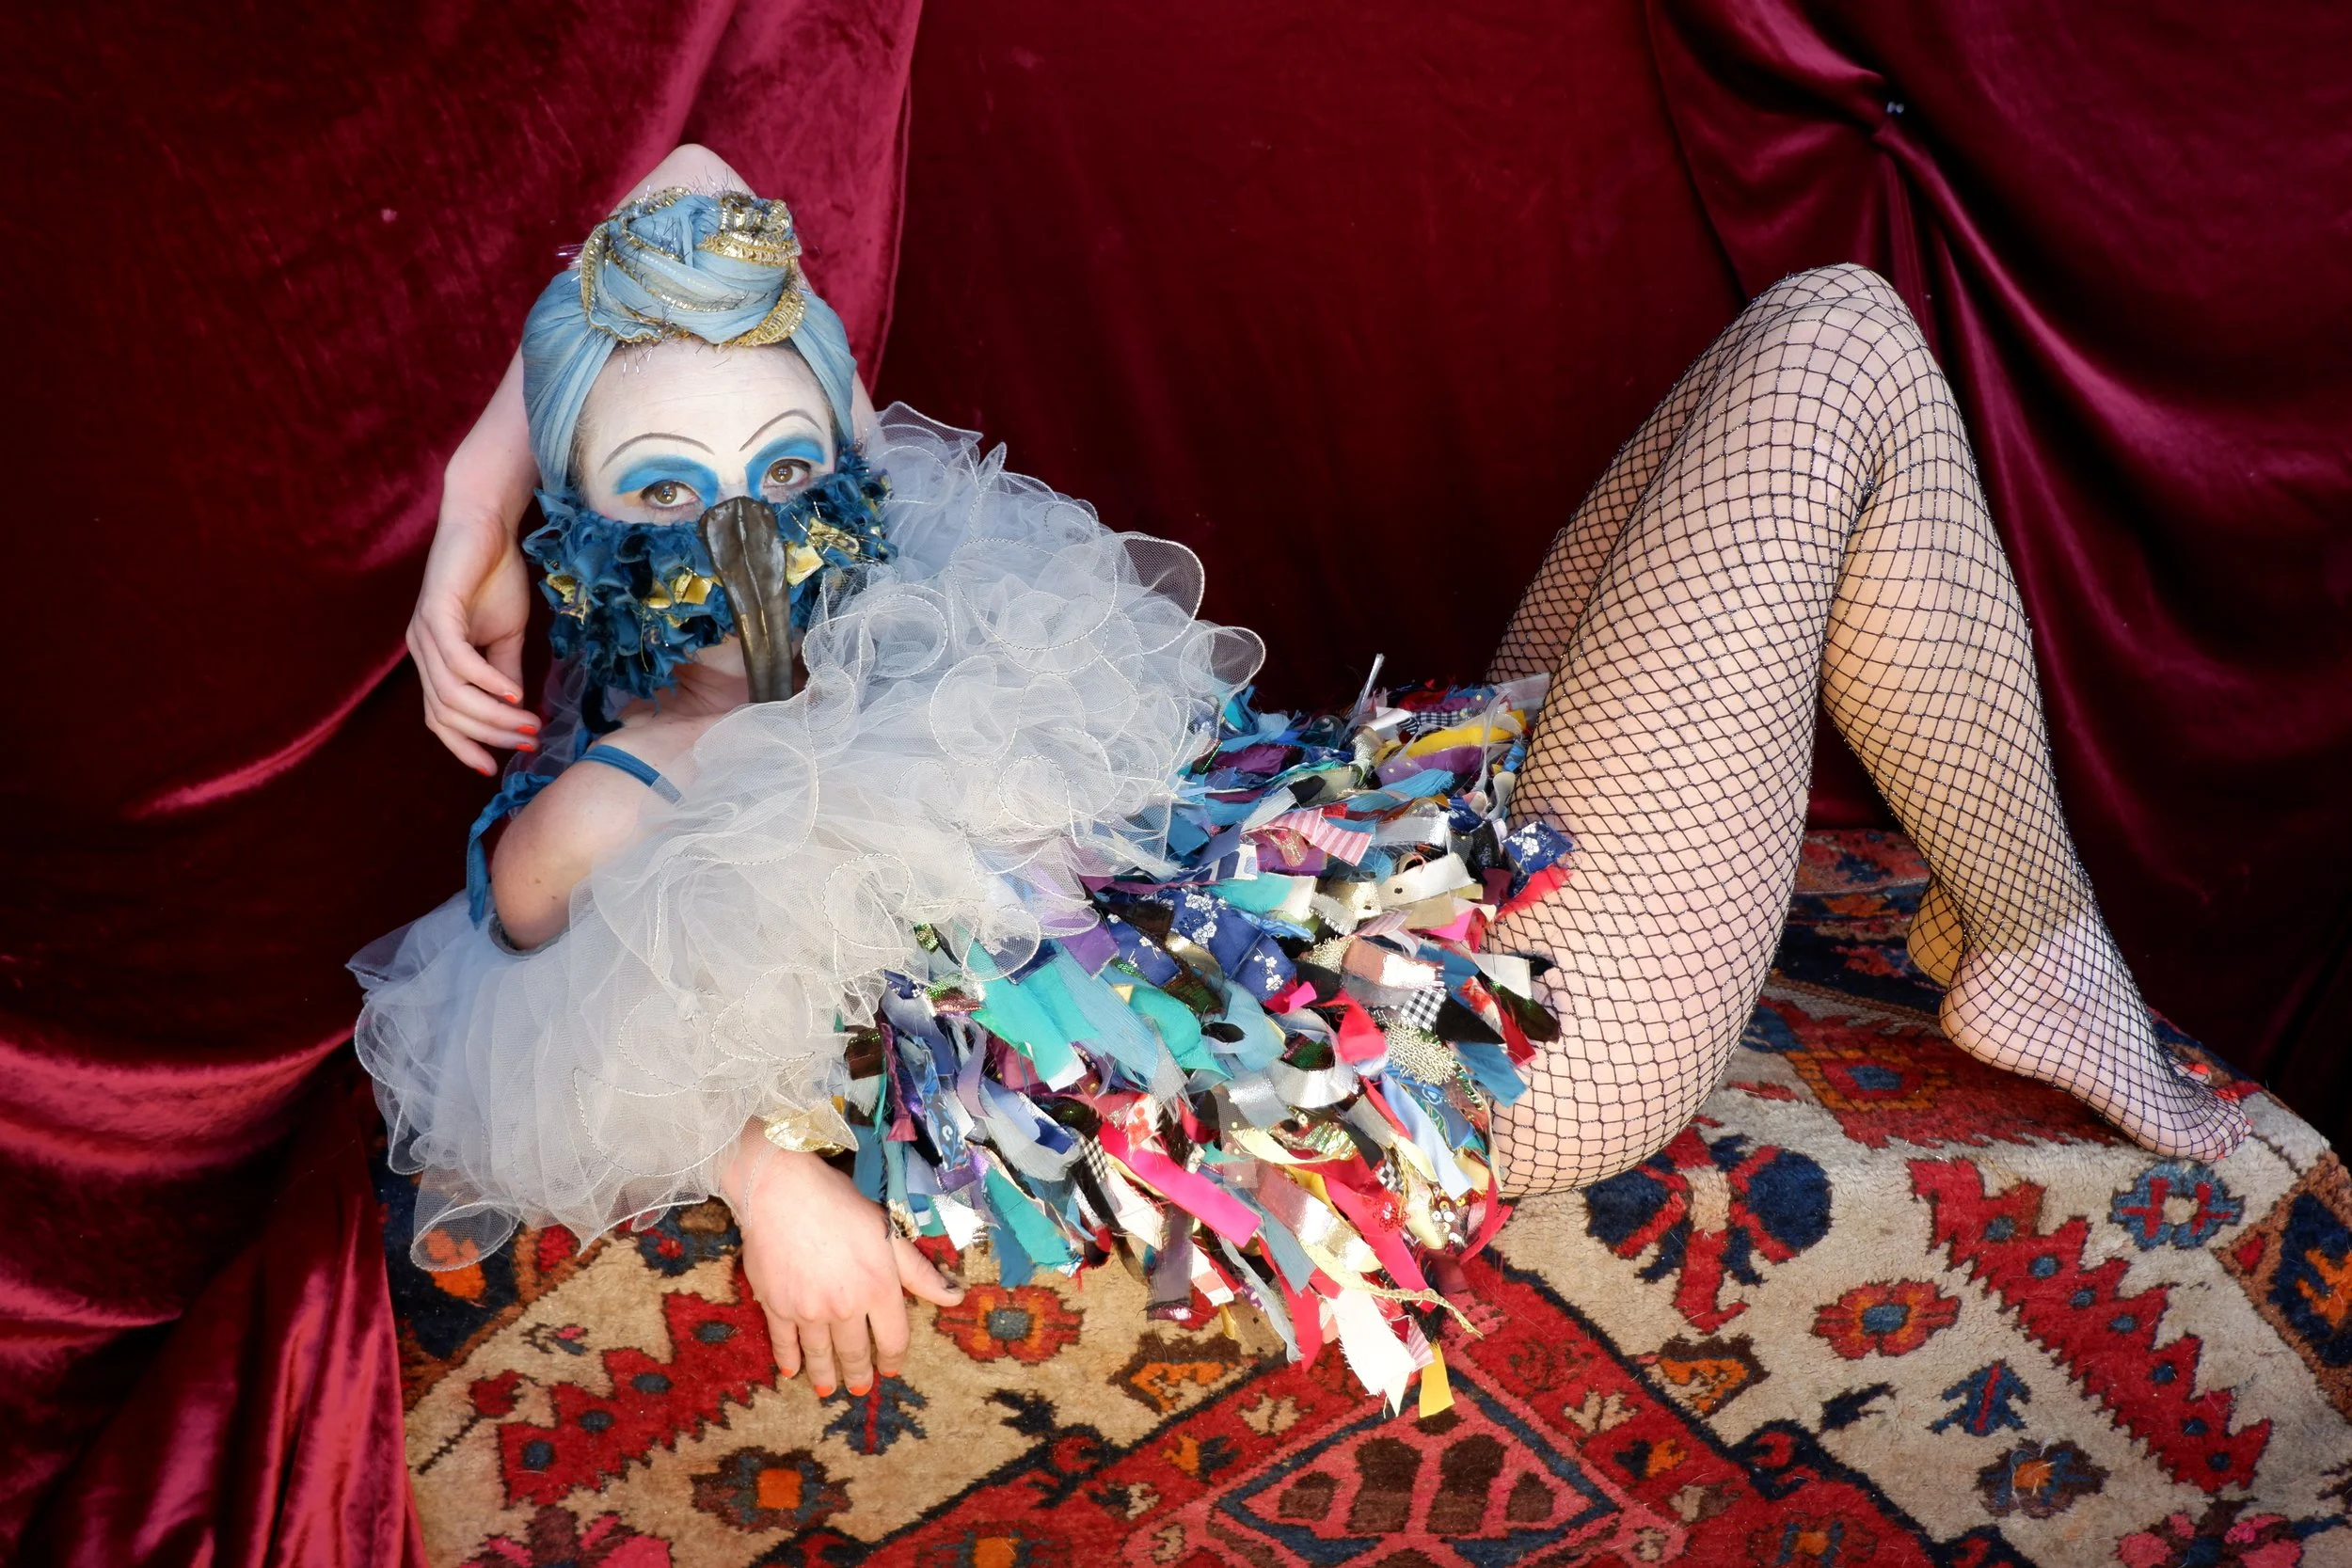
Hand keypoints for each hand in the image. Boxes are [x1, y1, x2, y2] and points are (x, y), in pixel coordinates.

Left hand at [408, 355, 540, 772]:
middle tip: (530, 739)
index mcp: (435, 658)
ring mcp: (425, 632)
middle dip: (490, 734)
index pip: (440, 718)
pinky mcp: (436, 612)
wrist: (486, 520)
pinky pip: (458, 663)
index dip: (465, 746)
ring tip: (529, 723)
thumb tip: (518, 715)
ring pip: (452, 695)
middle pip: (448, 714)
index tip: (497, 767)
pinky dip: (486, 684)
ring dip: (493, 716)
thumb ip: (506, 674)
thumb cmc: (495, 573)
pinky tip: (514, 694)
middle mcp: (422, 650)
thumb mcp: (507, 634)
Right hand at [718, 1128, 963, 1396]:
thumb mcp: (889, 1233)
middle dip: (859, 1373)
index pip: (893, 1338)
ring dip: (826, 1375)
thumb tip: (956, 1298)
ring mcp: (808, 1312)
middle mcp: (845, 1308)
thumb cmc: (841, 1205)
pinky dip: (789, 1359)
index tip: (891, 1369)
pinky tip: (792, 1371)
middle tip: (860, 1387)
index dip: (894, 1357)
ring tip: (829, 1389)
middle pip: (855, 1352)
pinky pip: (785, 1342)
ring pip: (820, 1354)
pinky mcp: (776, 1307)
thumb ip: (920, 1273)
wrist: (782, 1193)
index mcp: (879, 1289)